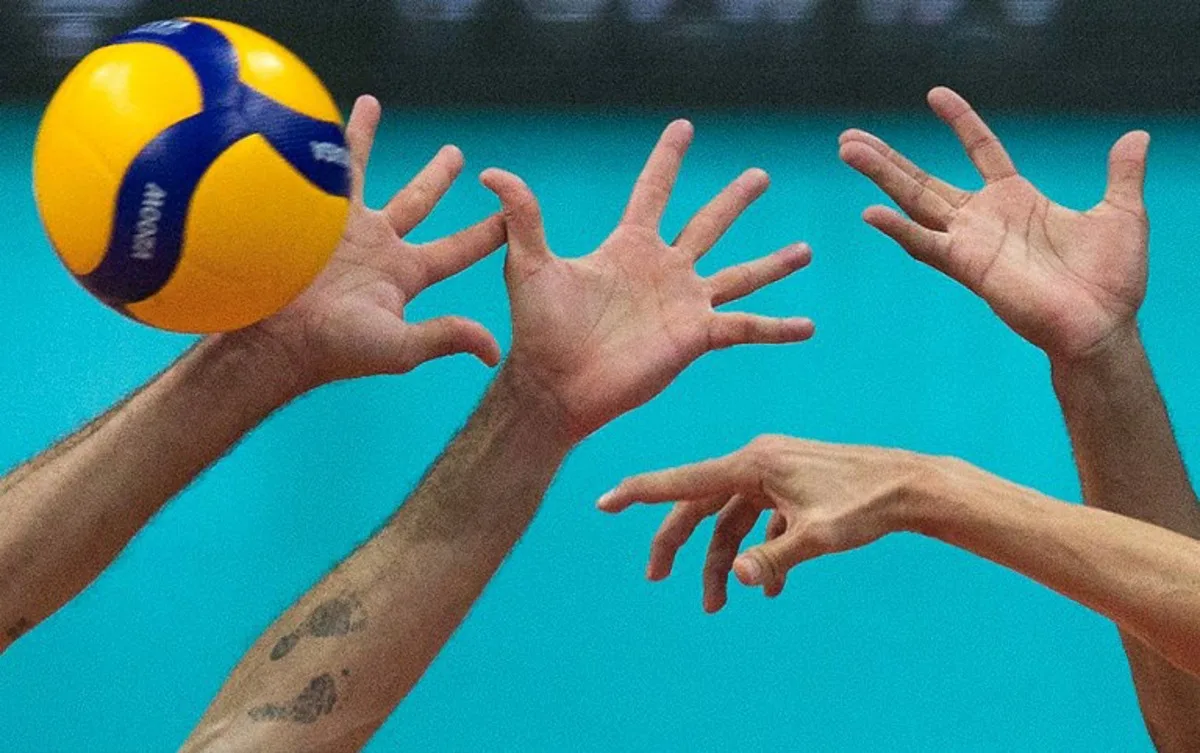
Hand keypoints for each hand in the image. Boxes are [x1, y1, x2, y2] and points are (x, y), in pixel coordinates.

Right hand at [239, 95, 505, 393]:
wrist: (273, 339)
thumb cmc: (335, 349)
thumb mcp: (399, 345)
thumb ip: (445, 336)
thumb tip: (495, 351)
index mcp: (406, 273)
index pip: (460, 249)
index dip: (488, 233)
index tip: (513, 215)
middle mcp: (378, 246)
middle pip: (418, 200)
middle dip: (438, 176)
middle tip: (457, 152)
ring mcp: (341, 228)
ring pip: (359, 170)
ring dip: (363, 139)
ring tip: (369, 105)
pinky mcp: (305, 213)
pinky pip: (318, 165)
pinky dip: (320, 139)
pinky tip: (318, 112)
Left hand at [482, 120, 814, 441]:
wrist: (554, 384)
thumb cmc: (538, 329)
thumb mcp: (529, 265)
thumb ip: (522, 217)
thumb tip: (492, 173)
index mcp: (628, 247)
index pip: (654, 191)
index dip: (667, 159)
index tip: (684, 127)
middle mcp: (662, 271)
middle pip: (708, 225)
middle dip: (733, 200)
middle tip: (759, 175)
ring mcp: (683, 304)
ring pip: (739, 275)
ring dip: (772, 263)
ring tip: (804, 250)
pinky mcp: (696, 337)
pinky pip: (746, 327)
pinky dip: (777, 327)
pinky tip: (808, 326)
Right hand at [598, 435, 931, 612]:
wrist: (911, 486)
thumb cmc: (866, 504)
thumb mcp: (819, 537)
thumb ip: (774, 558)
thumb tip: (738, 579)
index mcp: (754, 463)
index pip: (684, 480)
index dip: (641, 493)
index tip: (605, 502)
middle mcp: (757, 461)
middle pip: (701, 505)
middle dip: (680, 545)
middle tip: (658, 580)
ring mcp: (775, 472)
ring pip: (731, 518)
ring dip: (724, 560)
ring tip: (721, 603)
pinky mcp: (792, 486)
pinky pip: (760, 519)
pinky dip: (758, 551)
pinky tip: (771, 586)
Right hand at [840, 87, 1149, 362]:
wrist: (1102, 324)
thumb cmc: (1111, 279)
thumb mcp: (1121, 213)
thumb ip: (1121, 174)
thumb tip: (1137, 137)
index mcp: (1015, 199)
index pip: (981, 149)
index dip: (961, 122)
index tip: (936, 95)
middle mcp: (983, 218)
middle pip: (923, 179)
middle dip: (887, 158)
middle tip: (849, 137)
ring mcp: (970, 242)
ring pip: (914, 202)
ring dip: (881, 176)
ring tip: (848, 150)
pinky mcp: (967, 267)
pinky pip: (926, 245)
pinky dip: (898, 230)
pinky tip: (870, 213)